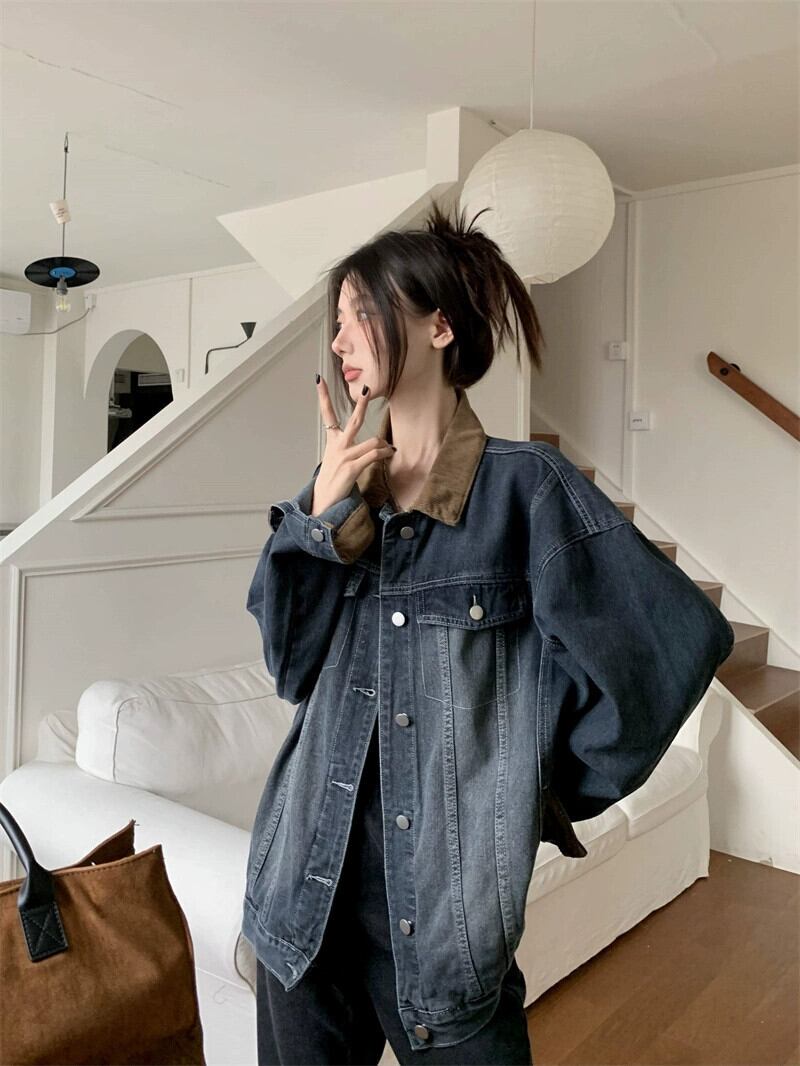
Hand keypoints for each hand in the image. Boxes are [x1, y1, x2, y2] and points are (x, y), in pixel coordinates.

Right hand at [311, 377, 393, 515]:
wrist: (323, 500)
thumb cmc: (332, 480)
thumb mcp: (336, 460)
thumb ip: (350, 448)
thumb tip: (375, 444)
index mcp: (332, 441)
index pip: (327, 414)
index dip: (323, 396)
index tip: (319, 379)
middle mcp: (338, 446)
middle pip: (354, 420)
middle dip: (361, 403)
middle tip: (367, 389)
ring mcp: (345, 456)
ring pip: (372, 441)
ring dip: (383, 445)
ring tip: (388, 449)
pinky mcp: (352, 467)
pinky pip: (373, 455)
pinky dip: (384, 453)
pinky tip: (389, 453)